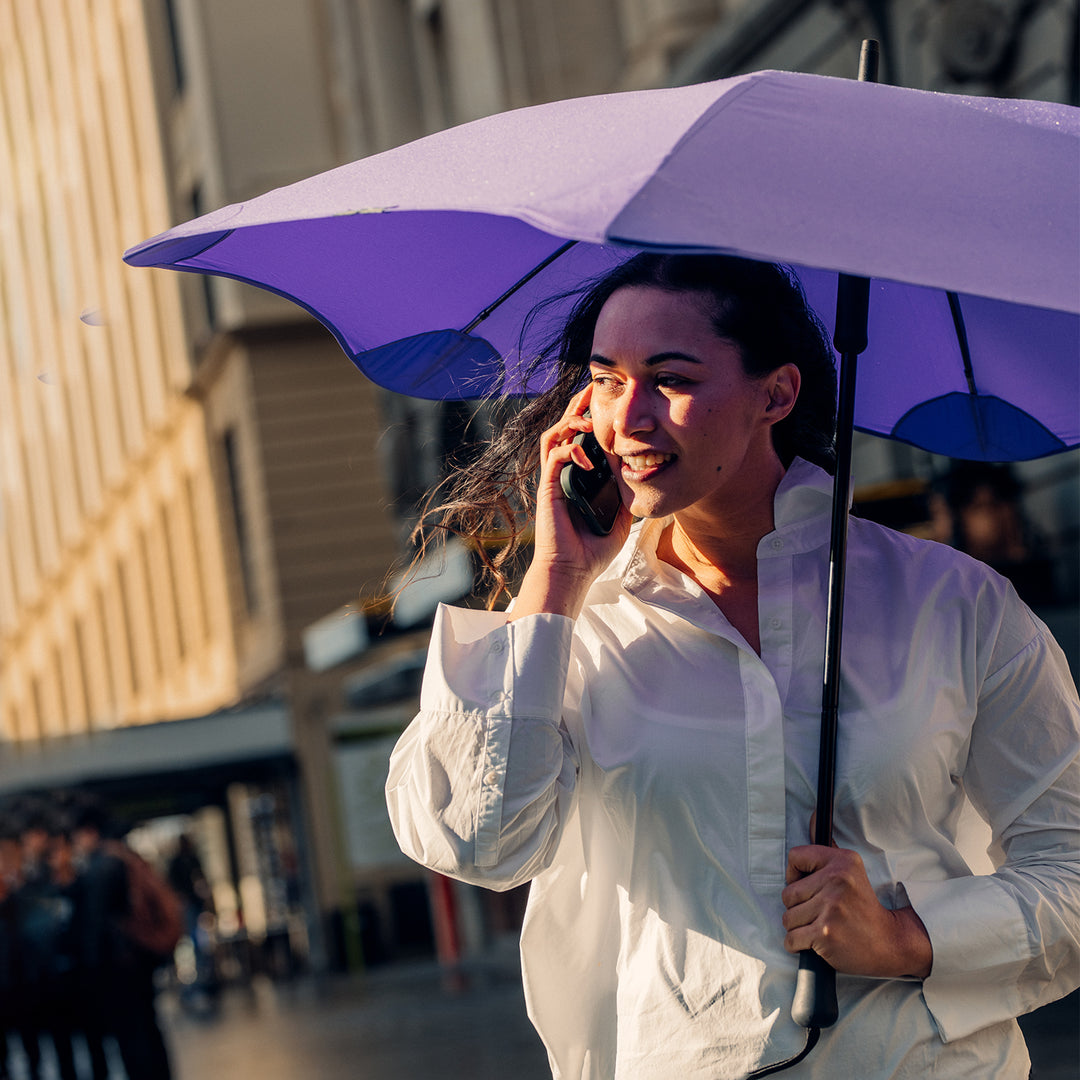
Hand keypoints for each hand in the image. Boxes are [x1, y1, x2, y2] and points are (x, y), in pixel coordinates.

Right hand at [509, 385, 631, 620]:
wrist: (572, 570)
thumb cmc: (593, 547)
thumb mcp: (620, 514)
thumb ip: (626, 492)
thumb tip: (642, 472)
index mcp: (578, 475)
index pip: (582, 436)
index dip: (591, 416)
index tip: (608, 400)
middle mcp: (563, 472)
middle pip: (565, 426)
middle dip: (578, 405)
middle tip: (593, 389)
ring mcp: (554, 478)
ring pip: (554, 434)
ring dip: (570, 421)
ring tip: (588, 420)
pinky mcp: (548, 486)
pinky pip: (555, 456)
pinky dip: (571, 450)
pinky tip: (588, 459)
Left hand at [782, 842, 932, 979]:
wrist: (890, 943)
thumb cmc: (864, 908)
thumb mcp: (851, 871)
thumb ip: (827, 848)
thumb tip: (813, 815)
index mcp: (843, 861)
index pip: (795, 856)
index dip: (794, 875)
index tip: (806, 886)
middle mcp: (837, 880)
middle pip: (787, 893)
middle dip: (798, 908)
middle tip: (820, 913)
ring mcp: (831, 908)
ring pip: (787, 918)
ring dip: (798, 928)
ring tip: (820, 927)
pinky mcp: (825, 933)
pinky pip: (791, 939)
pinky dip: (798, 945)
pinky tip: (816, 943)